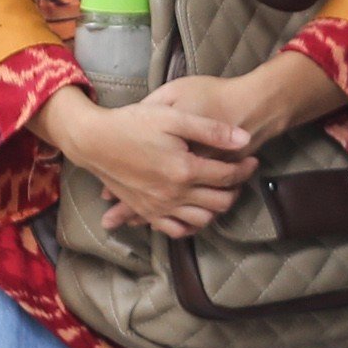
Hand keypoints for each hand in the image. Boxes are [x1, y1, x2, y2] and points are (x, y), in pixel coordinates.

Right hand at [44, 80, 255, 237]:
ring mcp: (159, 206)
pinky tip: (196, 213)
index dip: (244, 168)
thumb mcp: (173, 117)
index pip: (227, 176)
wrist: (95, 140)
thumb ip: (210, 129)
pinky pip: (175, 229)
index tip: (252, 158)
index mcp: (184, 170)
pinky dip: (191, 225)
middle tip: (241, 176)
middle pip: (219, 202)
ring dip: (217, 208)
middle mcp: (174, 194)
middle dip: (236, 189)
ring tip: (222, 192)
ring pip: (201, 219)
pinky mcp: (146, 211)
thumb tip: (244, 138)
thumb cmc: (133, 123)